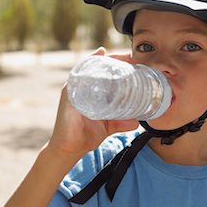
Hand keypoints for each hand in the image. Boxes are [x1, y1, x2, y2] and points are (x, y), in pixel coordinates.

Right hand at [47, 47, 138, 161]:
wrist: (71, 148)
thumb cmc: (86, 135)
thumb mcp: (108, 126)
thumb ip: (122, 122)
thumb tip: (138, 121)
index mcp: (91, 91)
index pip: (104, 72)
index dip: (118, 64)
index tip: (134, 61)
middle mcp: (82, 87)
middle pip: (98, 66)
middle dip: (114, 59)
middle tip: (130, 58)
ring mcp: (74, 89)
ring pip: (88, 67)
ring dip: (104, 60)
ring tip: (120, 59)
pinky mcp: (68, 94)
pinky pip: (77, 76)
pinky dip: (87, 67)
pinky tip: (98, 60)